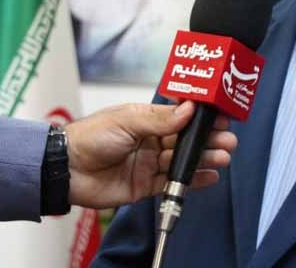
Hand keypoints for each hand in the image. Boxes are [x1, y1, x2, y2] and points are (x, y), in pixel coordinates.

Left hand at [64, 101, 236, 208]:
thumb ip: (159, 119)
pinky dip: (192, 180)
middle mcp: (150, 140)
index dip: (200, 117)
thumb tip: (189, 109)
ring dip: (204, 159)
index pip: (179, 116)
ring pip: (182, 161)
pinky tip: (210, 176)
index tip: (220, 115)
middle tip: (228, 139)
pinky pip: (173, 183)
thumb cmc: (91, 137)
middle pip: (185, 140)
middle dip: (207, 139)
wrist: (67, 169)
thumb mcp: (126, 120)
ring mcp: (148, 163)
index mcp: (145, 119)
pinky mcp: (145, 185)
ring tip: (224, 157)